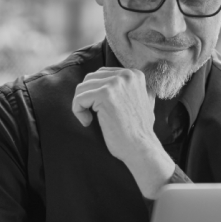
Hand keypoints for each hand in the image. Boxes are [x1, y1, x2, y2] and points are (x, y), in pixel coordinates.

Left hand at [72, 67, 177, 197]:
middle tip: (92, 115)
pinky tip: (87, 122)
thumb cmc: (139, 131)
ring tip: (89, 119)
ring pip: (82, 87)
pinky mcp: (105, 94)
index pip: (102, 74)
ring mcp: (115, 83)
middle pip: (90, 78)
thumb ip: (131, 89)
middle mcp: (126, 75)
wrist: (141, 147)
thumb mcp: (142, 102)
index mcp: (134, 74)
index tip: (101, 109)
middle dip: (86, 97)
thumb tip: (112, 83)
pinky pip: (79, 98)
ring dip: (81, 105)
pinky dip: (78, 111)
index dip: (96, 92)